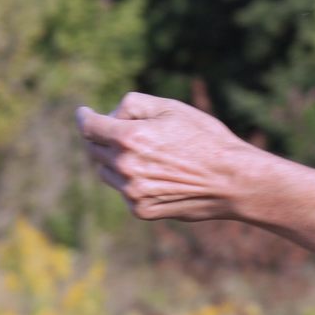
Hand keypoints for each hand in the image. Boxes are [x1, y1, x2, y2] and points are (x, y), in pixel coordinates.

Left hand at [74, 93, 259, 221]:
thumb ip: (132, 105)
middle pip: (94, 149)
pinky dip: (130, 182)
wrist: (231, 181)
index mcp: (129, 138)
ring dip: (115, 160)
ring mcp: (131, 192)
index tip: (83, 113)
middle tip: (121, 132)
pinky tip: (158, 176)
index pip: (90, 127)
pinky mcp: (141, 210)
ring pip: (106, 171)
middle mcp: (125, 166)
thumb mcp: (171, 108)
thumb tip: (108, 116)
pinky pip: (123, 191)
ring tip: (148, 155)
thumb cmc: (204, 138)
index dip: (84, 117)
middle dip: (103, 138)